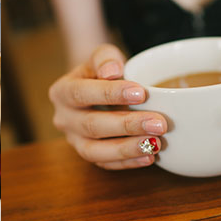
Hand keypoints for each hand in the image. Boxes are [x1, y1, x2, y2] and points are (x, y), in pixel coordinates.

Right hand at [48, 44, 167, 169]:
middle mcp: (63, 119)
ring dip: (127, 149)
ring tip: (155, 144)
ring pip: (95, 152)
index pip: (81, 94)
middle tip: (159, 123)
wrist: (97, 89)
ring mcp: (74, 141)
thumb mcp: (101, 56)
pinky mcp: (89, 155)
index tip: (141, 93)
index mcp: (61, 92)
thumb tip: (113, 71)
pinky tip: (150, 157)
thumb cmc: (101, 71)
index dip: (110, 94)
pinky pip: (106, 164)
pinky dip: (128, 162)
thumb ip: (105, 58)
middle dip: (126, 126)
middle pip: (91, 126)